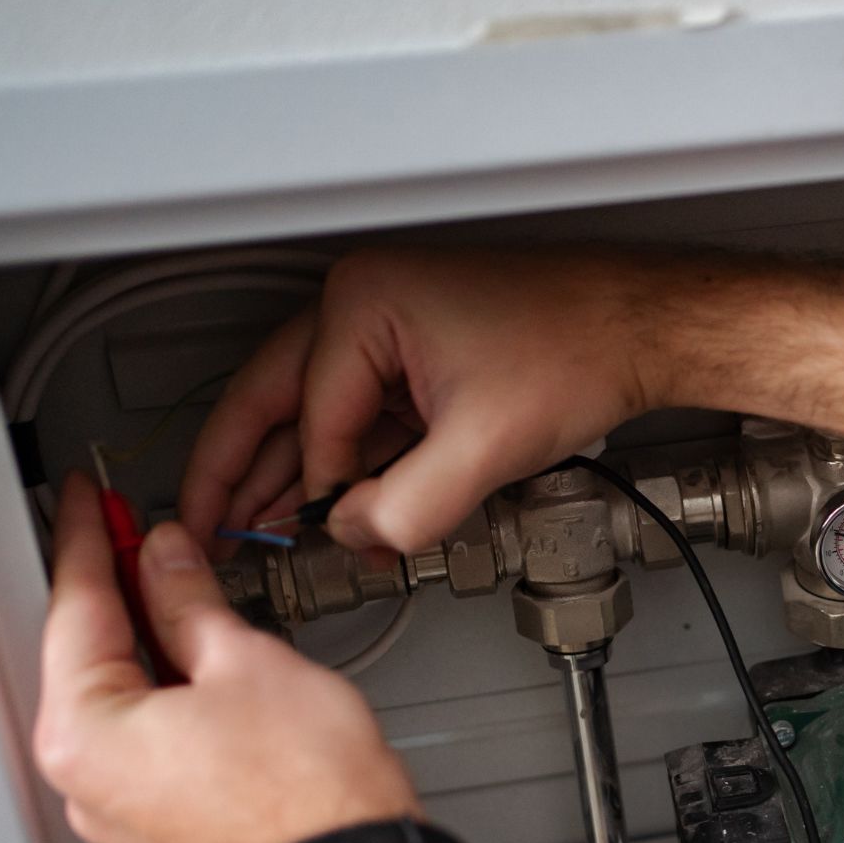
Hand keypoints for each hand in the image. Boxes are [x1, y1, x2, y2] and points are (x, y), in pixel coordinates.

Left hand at [36, 472, 420, 842]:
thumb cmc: (312, 794)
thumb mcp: (245, 661)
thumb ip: (189, 601)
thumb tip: (165, 563)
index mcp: (85, 734)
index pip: (76, 609)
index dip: (93, 542)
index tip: (92, 505)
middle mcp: (90, 790)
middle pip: (94, 667)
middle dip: (124, 604)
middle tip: (149, 548)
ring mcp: (128, 828)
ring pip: (126, 722)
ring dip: (155, 667)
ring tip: (196, 622)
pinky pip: (155, 782)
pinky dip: (172, 743)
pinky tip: (202, 716)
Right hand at [179, 247, 666, 555]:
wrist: (642, 329)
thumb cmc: (581, 350)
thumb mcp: (485, 448)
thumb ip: (409, 507)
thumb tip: (355, 535)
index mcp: (362, 305)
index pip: (309, 417)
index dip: (318, 490)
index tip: (321, 537)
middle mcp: (362, 306)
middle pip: (273, 400)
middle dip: (238, 472)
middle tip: (201, 527)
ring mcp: (387, 330)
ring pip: (313, 413)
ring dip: (291, 473)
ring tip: (251, 528)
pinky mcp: (417, 357)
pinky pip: (359, 417)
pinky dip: (344, 463)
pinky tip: (327, 506)